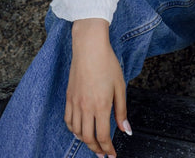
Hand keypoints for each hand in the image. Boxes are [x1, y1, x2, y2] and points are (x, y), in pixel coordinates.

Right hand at [64, 19, 131, 156]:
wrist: (89, 47)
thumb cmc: (107, 64)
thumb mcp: (120, 87)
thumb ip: (121, 110)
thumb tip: (126, 130)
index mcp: (101, 106)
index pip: (103, 136)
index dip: (108, 149)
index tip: (112, 155)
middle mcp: (86, 107)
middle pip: (88, 138)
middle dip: (97, 149)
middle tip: (103, 153)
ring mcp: (75, 102)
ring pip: (77, 132)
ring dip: (85, 141)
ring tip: (93, 143)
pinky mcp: (69, 97)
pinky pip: (68, 120)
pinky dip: (74, 130)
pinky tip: (80, 130)